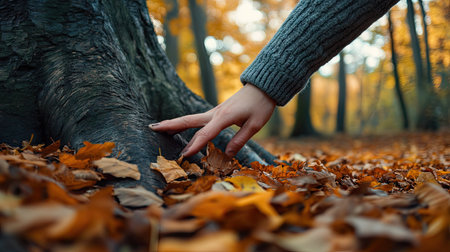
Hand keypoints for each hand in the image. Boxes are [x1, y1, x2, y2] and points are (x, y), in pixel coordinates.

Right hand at [149, 84, 275, 156]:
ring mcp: (214, 112)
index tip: (183, 155)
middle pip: (189, 121)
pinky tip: (180, 127)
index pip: (205, 133)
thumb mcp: (254, 125)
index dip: (194, 145)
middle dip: (171, 126)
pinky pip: (198, 119)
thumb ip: (240, 140)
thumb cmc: (261, 105)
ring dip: (175, 124)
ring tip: (159, 128)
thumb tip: (227, 155)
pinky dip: (185, 123)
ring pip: (191, 119)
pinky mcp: (217, 112)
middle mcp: (215, 113)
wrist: (263, 87)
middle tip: (153, 128)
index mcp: (223, 117)